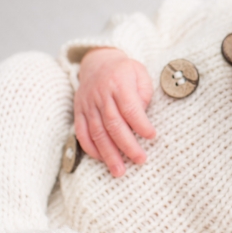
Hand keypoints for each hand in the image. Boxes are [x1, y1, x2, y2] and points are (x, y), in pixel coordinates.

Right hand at [74, 48, 155, 176]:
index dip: (141, 124)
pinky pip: (82, 133)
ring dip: (108, 154)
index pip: (130, 108)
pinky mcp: (79, 112)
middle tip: (140, 160)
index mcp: (119, 83)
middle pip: (113, 124)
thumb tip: (141, 117)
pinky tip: (102, 159)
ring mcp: (88, 105)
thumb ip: (144, 93)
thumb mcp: (140, 73)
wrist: (97, 62)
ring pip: (97, 132)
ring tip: (119, 171)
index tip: (152, 136)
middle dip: (127, 145)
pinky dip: (91, 148)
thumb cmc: (124, 71)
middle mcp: (101, 95)